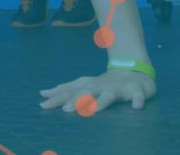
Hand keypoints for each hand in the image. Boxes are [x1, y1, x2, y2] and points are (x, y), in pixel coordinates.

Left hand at [39, 70, 155, 112]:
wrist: (133, 71)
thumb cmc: (103, 83)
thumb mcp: (83, 85)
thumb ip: (64, 90)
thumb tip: (42, 94)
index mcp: (88, 86)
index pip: (70, 92)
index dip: (56, 98)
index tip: (43, 104)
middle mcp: (100, 86)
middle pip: (87, 93)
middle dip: (77, 100)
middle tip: (66, 110)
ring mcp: (118, 88)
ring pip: (110, 95)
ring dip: (102, 102)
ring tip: (94, 109)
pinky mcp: (136, 91)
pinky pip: (138, 96)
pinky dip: (137, 100)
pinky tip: (136, 107)